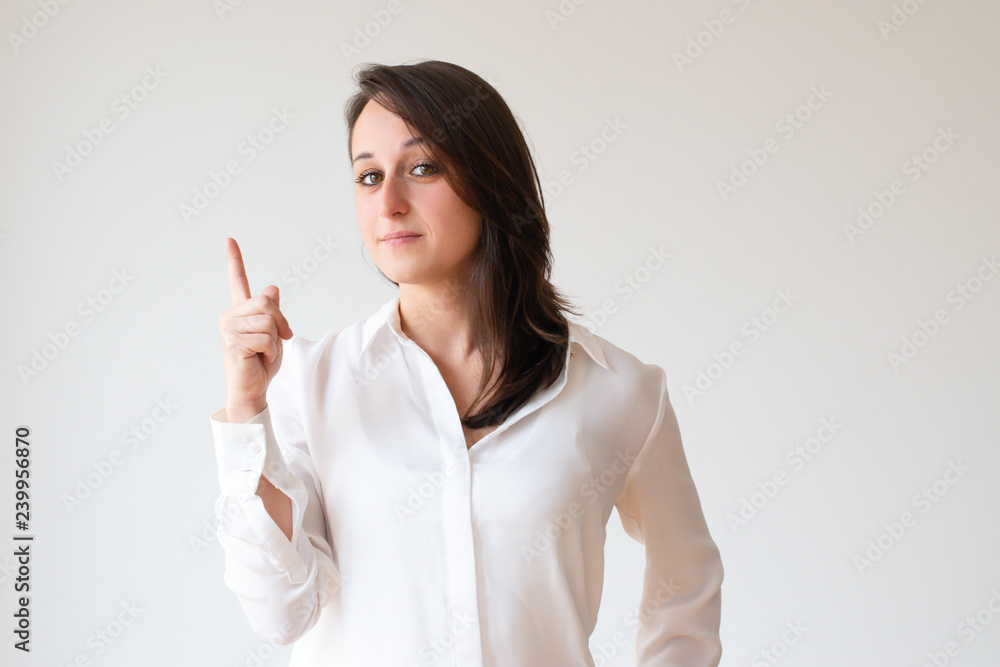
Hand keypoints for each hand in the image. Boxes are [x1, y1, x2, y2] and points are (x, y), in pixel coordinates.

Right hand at [218, 237, 293, 420]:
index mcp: (240, 312)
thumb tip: (273, 288)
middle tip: (280, 340)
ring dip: (276, 339)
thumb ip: (272, 312)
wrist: (251, 391)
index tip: (230, 239)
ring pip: (269, 320)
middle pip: (267, 302)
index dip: (235, 260)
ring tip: (265, 352)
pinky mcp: (233, 343)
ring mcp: (229, 329)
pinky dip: (272, 351)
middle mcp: (230, 317)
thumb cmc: (261, 364)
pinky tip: (261, 359)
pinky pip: (266, 337)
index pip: (237, 281)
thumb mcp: (273, 334)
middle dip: (281, 322)